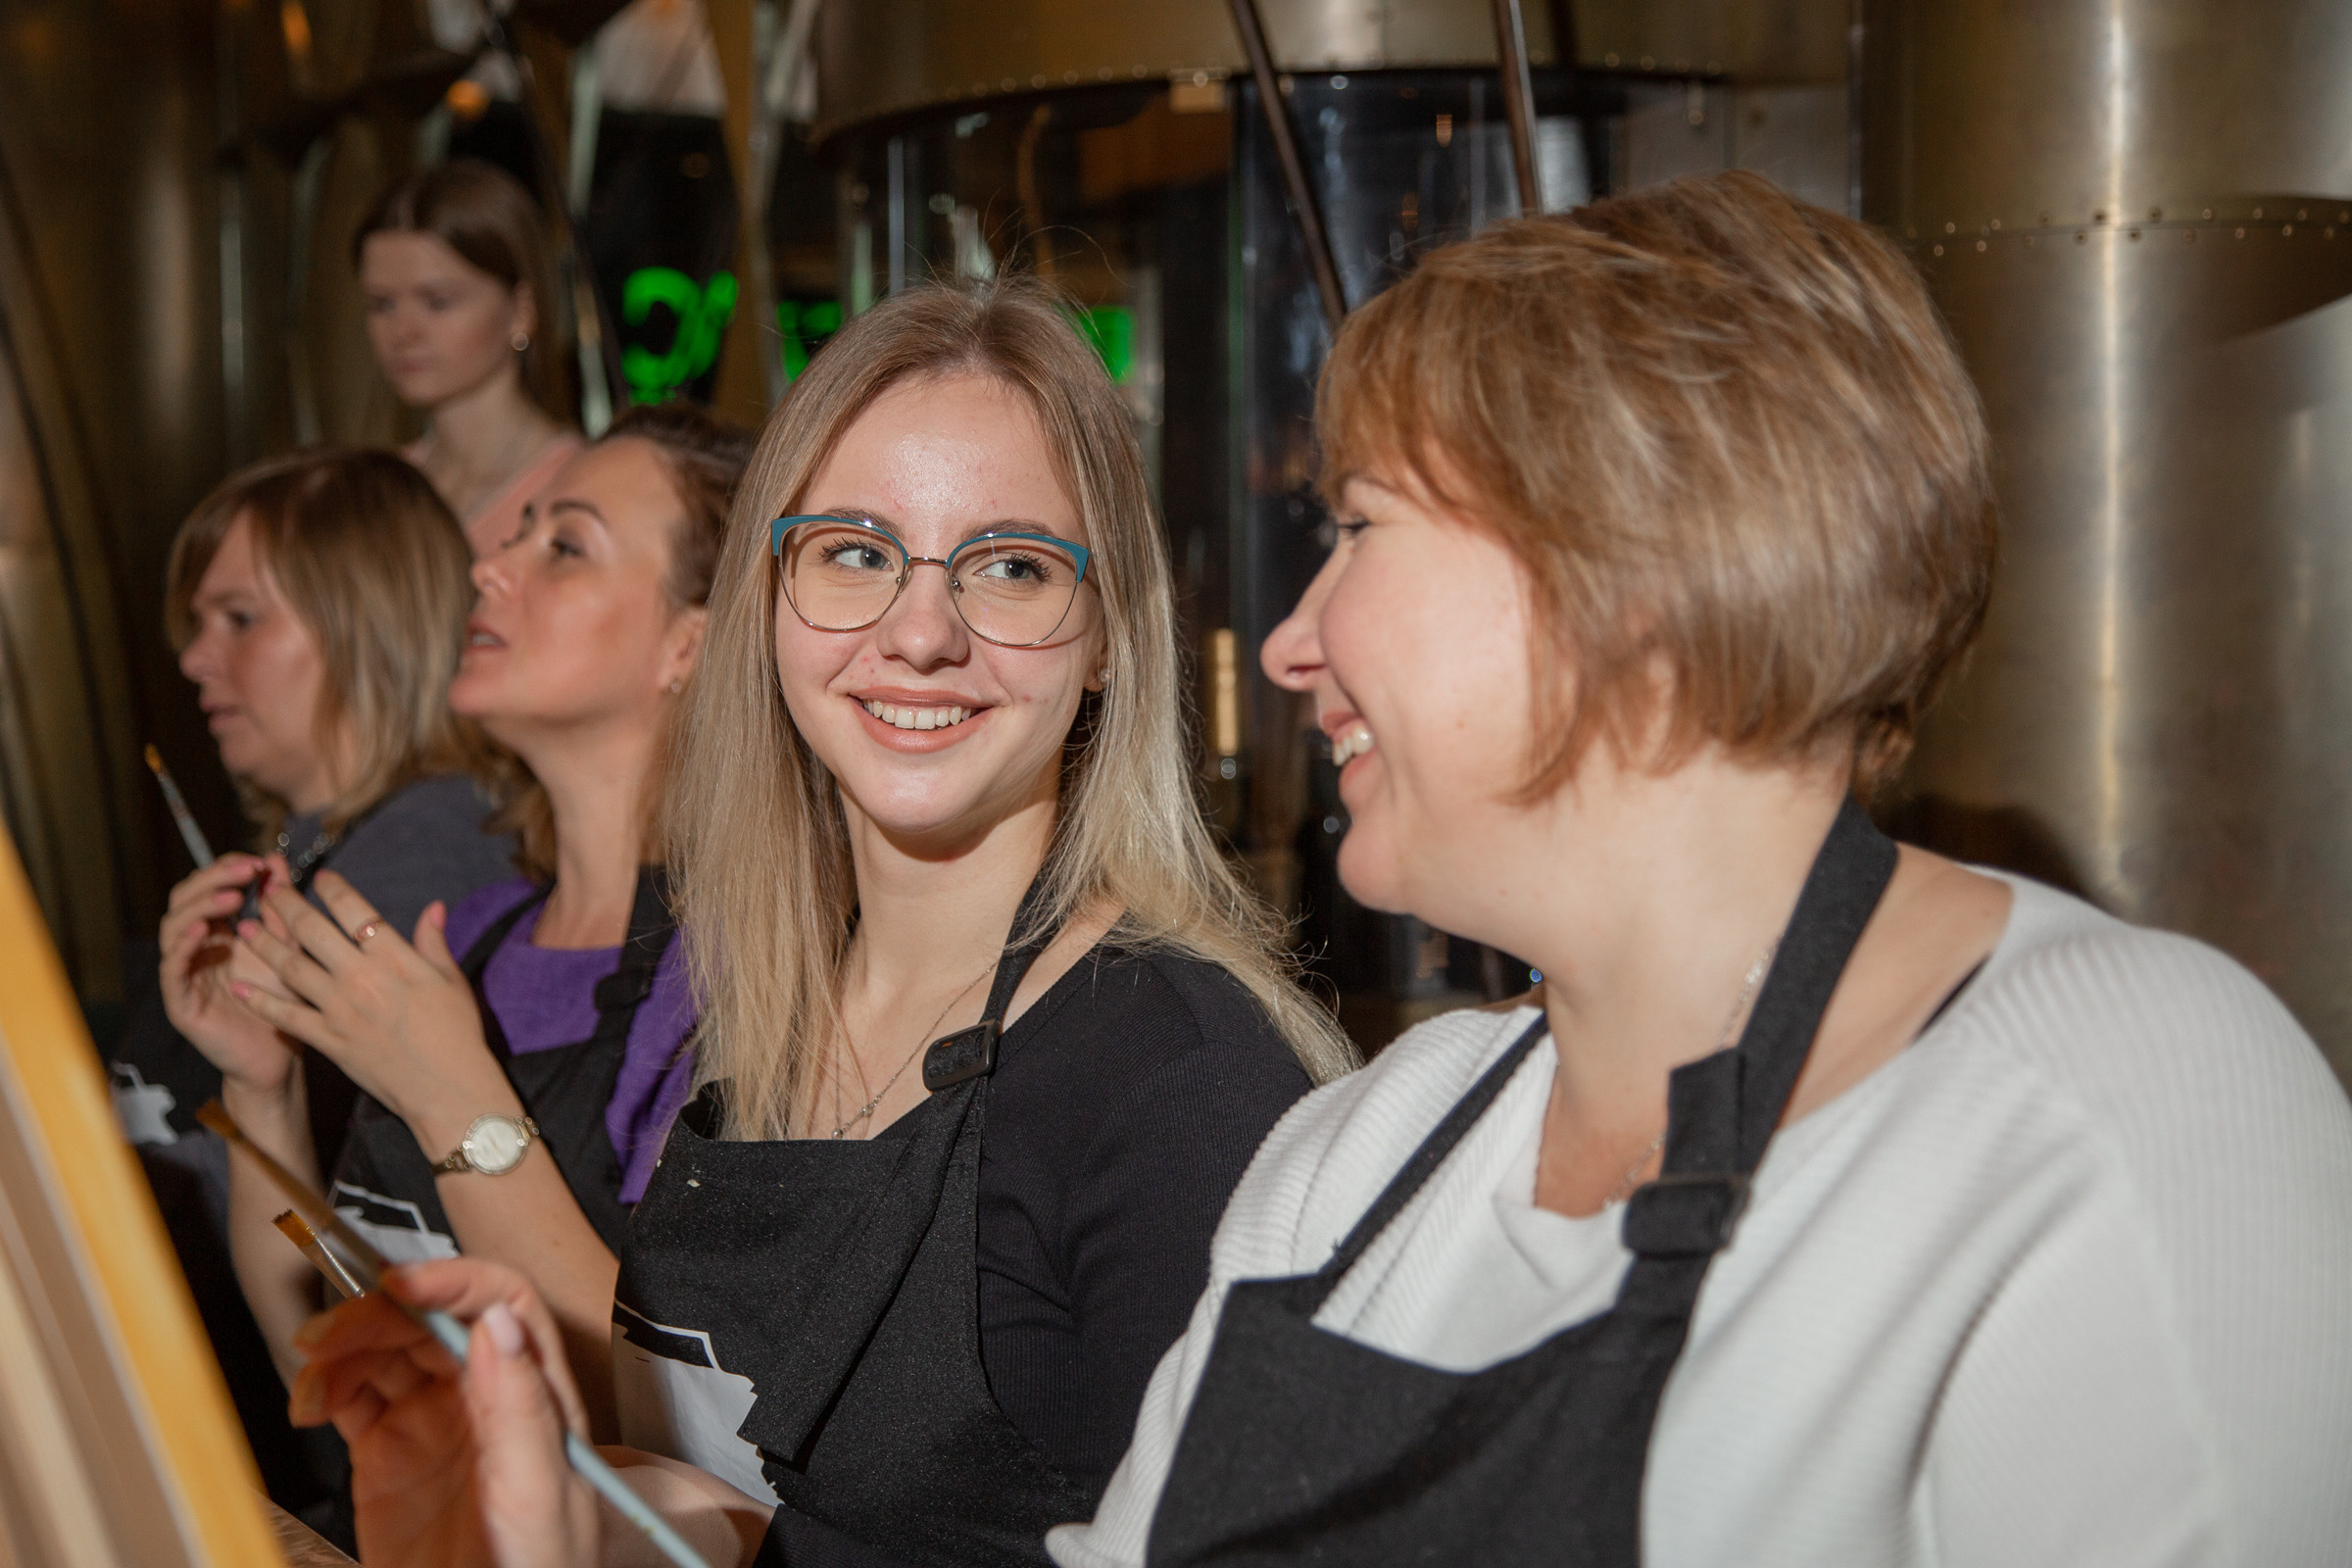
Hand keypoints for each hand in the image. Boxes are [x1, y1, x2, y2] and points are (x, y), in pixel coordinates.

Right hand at [158, 854, 300, 1092]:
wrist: (278, 1057)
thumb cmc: (282, 1002)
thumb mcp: (287, 948)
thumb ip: (280, 909)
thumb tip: (275, 862)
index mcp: (218, 931)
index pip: (208, 887)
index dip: (227, 869)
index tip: (259, 862)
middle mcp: (195, 948)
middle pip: (185, 899)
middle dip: (213, 879)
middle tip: (245, 872)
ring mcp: (184, 973)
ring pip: (173, 928)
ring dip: (200, 907)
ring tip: (232, 896)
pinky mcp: (179, 1001)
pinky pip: (172, 968)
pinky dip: (184, 946)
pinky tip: (204, 931)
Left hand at [233, 871, 498, 1129]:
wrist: (448, 1087)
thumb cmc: (457, 1033)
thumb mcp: (452, 981)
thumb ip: (434, 942)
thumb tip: (433, 907)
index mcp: (396, 958)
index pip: (356, 911)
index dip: (334, 889)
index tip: (320, 878)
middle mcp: (362, 977)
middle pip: (313, 932)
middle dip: (287, 906)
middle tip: (269, 891)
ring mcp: (341, 1009)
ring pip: (292, 968)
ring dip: (265, 945)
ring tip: (246, 928)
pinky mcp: (330, 1040)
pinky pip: (288, 1016)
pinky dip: (263, 1002)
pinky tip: (243, 988)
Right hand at [291, 1260, 597, 1567]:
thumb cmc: (539, 1567)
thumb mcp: (541, 1493)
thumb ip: (523, 1409)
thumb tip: (503, 1324)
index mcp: (533, 1391)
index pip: (503, 1303)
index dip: (453, 1281)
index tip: (403, 1283)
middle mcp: (482, 1395)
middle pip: (430, 1319)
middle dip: (377, 1312)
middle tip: (329, 1331)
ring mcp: (433, 1419)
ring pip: (384, 1350)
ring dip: (343, 1345)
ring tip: (314, 1367)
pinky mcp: (388, 1451)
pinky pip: (351, 1396)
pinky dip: (323, 1387)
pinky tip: (311, 1400)